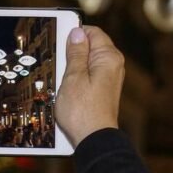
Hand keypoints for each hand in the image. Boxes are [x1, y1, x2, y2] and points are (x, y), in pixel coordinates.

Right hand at [55, 26, 124, 146]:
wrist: (93, 139)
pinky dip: (77, 77)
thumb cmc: (83, 111)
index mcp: (109, 57)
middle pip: (91, 46)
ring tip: (62, 79)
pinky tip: (67, 87)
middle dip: (73, 51)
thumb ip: (76, 52)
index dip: (75, 34)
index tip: (59, 41)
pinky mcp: (104, 89)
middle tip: (58, 63)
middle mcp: (114, 65)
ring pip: (88, 61)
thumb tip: (77, 33)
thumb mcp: (73, 77)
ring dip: (73, 66)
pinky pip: (89, 74)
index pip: (93, 33)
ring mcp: (110, 78)